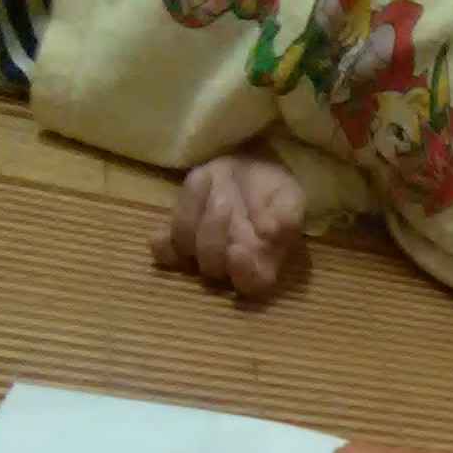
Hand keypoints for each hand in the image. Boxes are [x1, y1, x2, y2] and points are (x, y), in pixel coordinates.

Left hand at [150, 152, 306, 297]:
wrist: (250, 169)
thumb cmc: (275, 190)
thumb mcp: (291, 197)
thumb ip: (287, 215)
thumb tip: (269, 230)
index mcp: (263, 262)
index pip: (253, 284)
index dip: (242, 273)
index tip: (238, 250)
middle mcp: (230, 265)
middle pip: (213, 267)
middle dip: (214, 233)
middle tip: (226, 200)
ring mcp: (201, 252)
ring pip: (185, 247)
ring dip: (191, 213)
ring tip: (207, 178)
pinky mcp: (179, 237)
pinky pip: (164, 250)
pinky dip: (160, 244)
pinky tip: (160, 232)